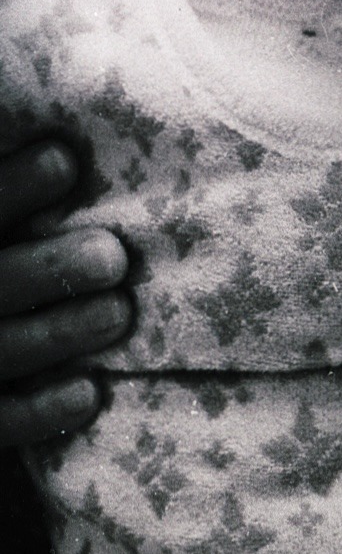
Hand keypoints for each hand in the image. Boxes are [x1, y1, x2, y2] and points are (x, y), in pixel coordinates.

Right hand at [0, 140, 131, 444]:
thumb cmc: (15, 261)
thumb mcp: (13, 229)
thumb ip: (25, 195)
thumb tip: (79, 141)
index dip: (12, 186)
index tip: (66, 159)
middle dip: (46, 268)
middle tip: (110, 257)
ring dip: (58, 333)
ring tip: (118, 314)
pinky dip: (40, 411)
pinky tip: (90, 392)